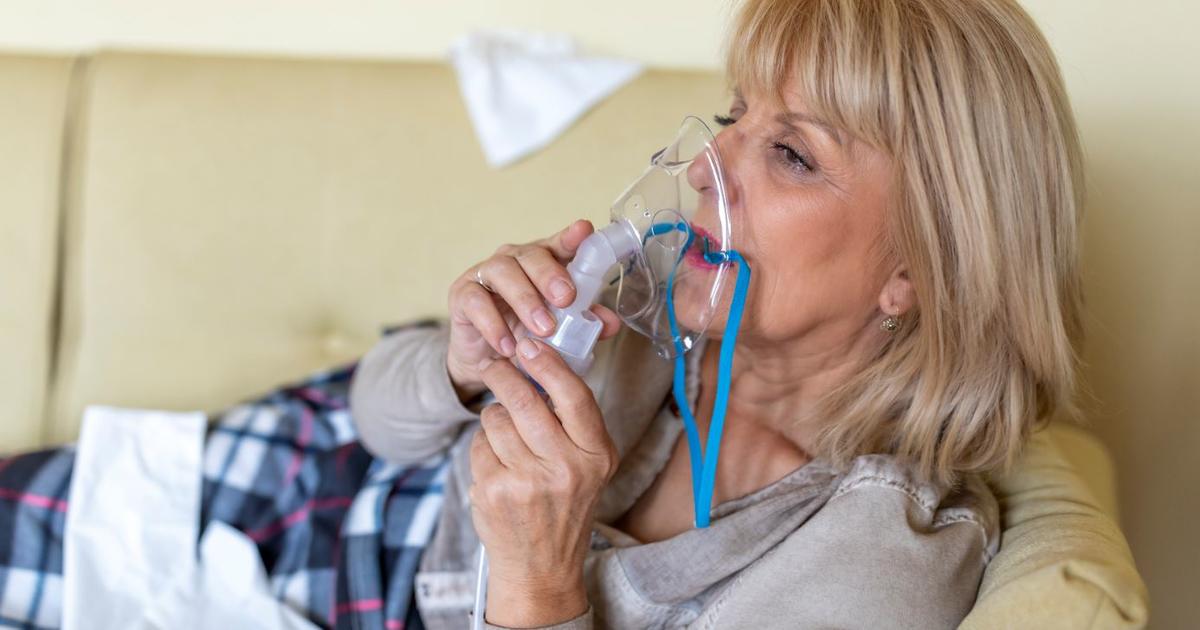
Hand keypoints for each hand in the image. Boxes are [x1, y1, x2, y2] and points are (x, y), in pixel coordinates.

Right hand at [446, 220, 621, 400]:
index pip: (558, 244)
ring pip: (503, 272)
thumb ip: (584, 323)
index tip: (584, 231)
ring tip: (543, 329)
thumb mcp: (559, 332)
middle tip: (566, 298)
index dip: (570, 236)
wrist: (487, 361)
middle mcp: (514, 260)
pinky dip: (493, 325)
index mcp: (542, 263)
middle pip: (531, 254)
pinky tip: (508, 346)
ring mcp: (485, 274)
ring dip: (525, 300)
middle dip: (550, 275)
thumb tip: (611, 323)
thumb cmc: (527, 335)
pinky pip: (476, 302)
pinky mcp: (462, 295)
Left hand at [468, 337, 617, 626]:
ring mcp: (528, 481)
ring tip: (502, 431)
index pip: (574, 395)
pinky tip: (495, 462)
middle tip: (493, 364)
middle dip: (503, 374)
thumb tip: (539, 364)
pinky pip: (479, 444)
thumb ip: (572, 422)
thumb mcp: (588, 465)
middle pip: (525, 400)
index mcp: (596, 455)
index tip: (529, 345)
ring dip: (493, 416)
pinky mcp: (495, 491)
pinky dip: (483, 445)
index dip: (549, 364)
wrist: (542, 567)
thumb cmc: (564, 506)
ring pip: (495, 418)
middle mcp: (567, 468)